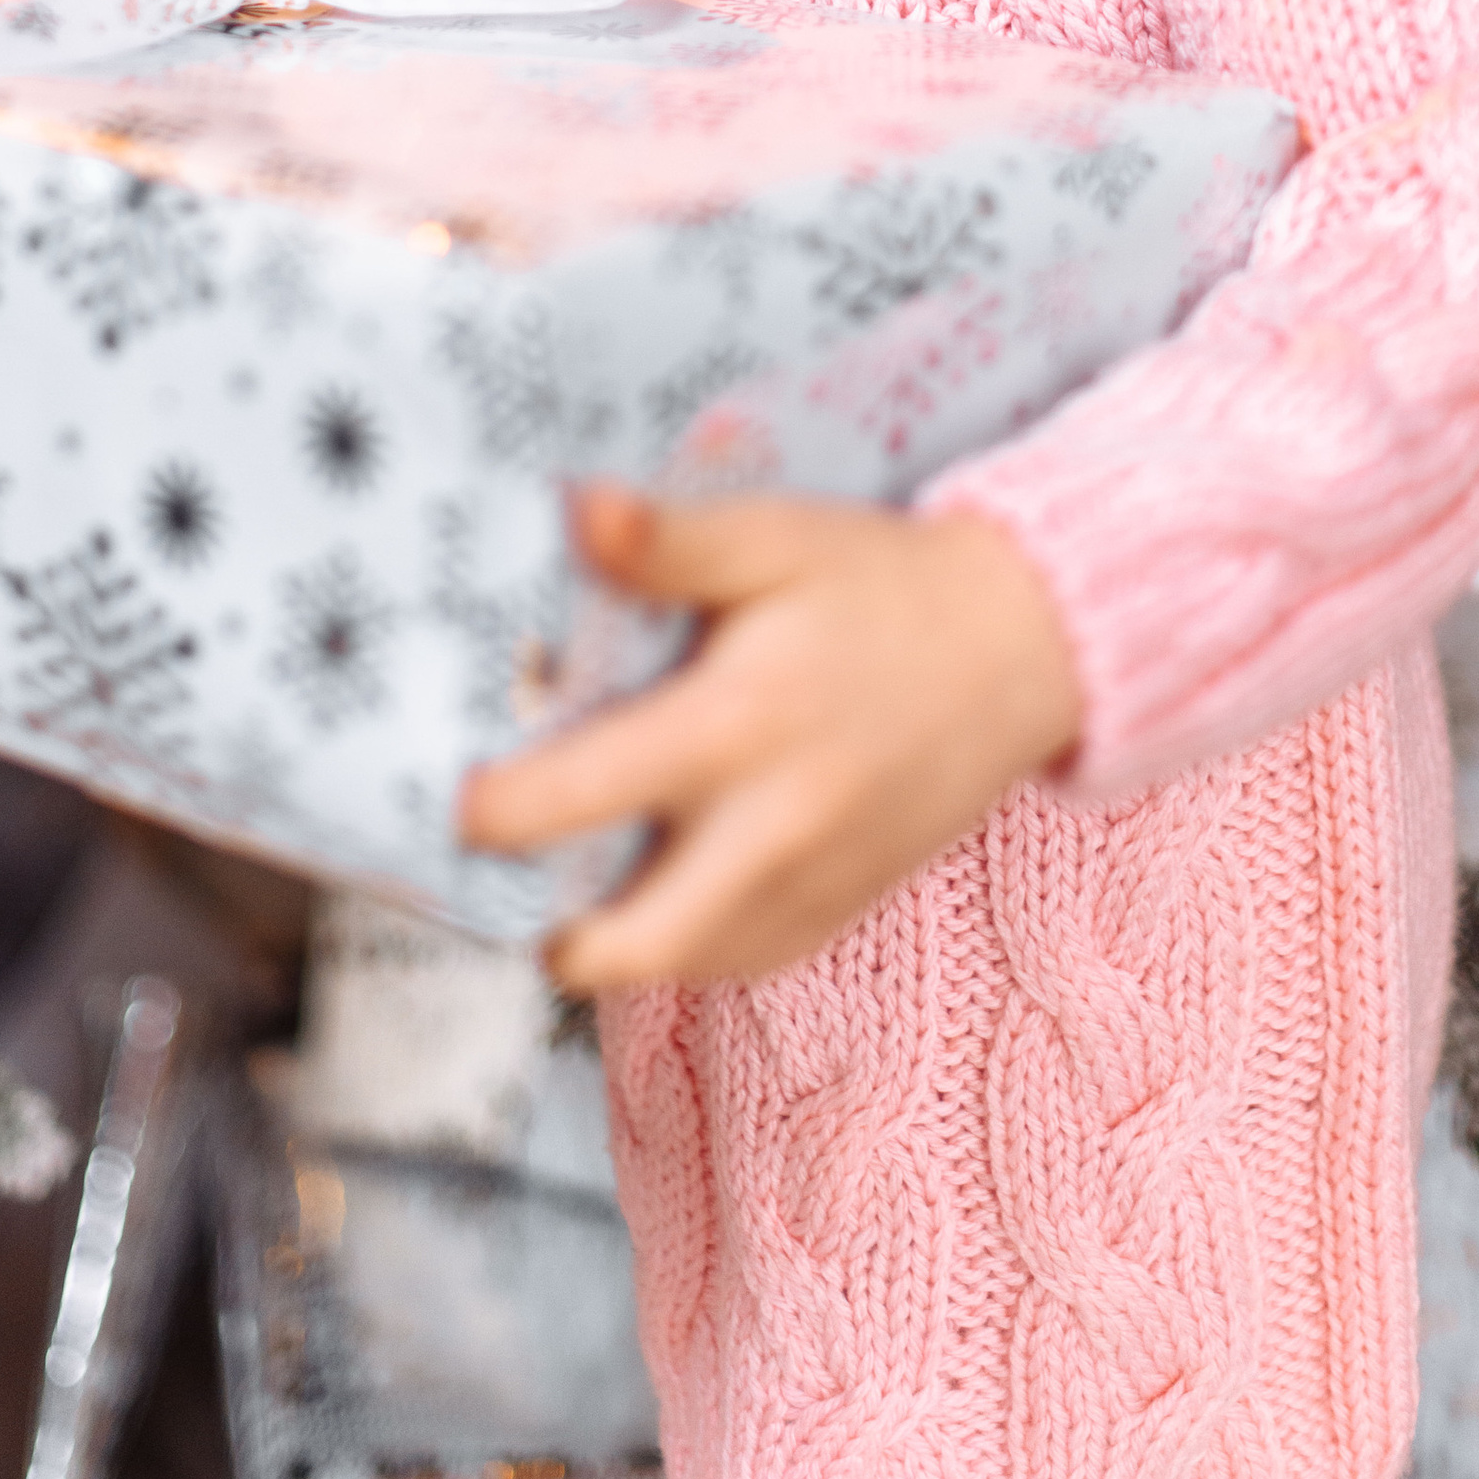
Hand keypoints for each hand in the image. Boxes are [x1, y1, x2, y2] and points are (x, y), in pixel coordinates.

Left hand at [457, 482, 1083, 992]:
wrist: (1022, 648)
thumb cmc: (882, 584)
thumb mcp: (777, 537)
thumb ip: (671, 541)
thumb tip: (576, 510)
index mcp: (740, 726)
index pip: (586, 798)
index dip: (498, 816)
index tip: (456, 803)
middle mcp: (772, 829)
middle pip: (627, 946)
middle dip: (552, 932)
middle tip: (515, 876)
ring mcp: (812, 885)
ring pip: (679, 968)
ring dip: (616, 942)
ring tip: (582, 876)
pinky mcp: (841, 911)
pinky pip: (738, 962)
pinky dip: (687, 941)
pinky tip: (668, 878)